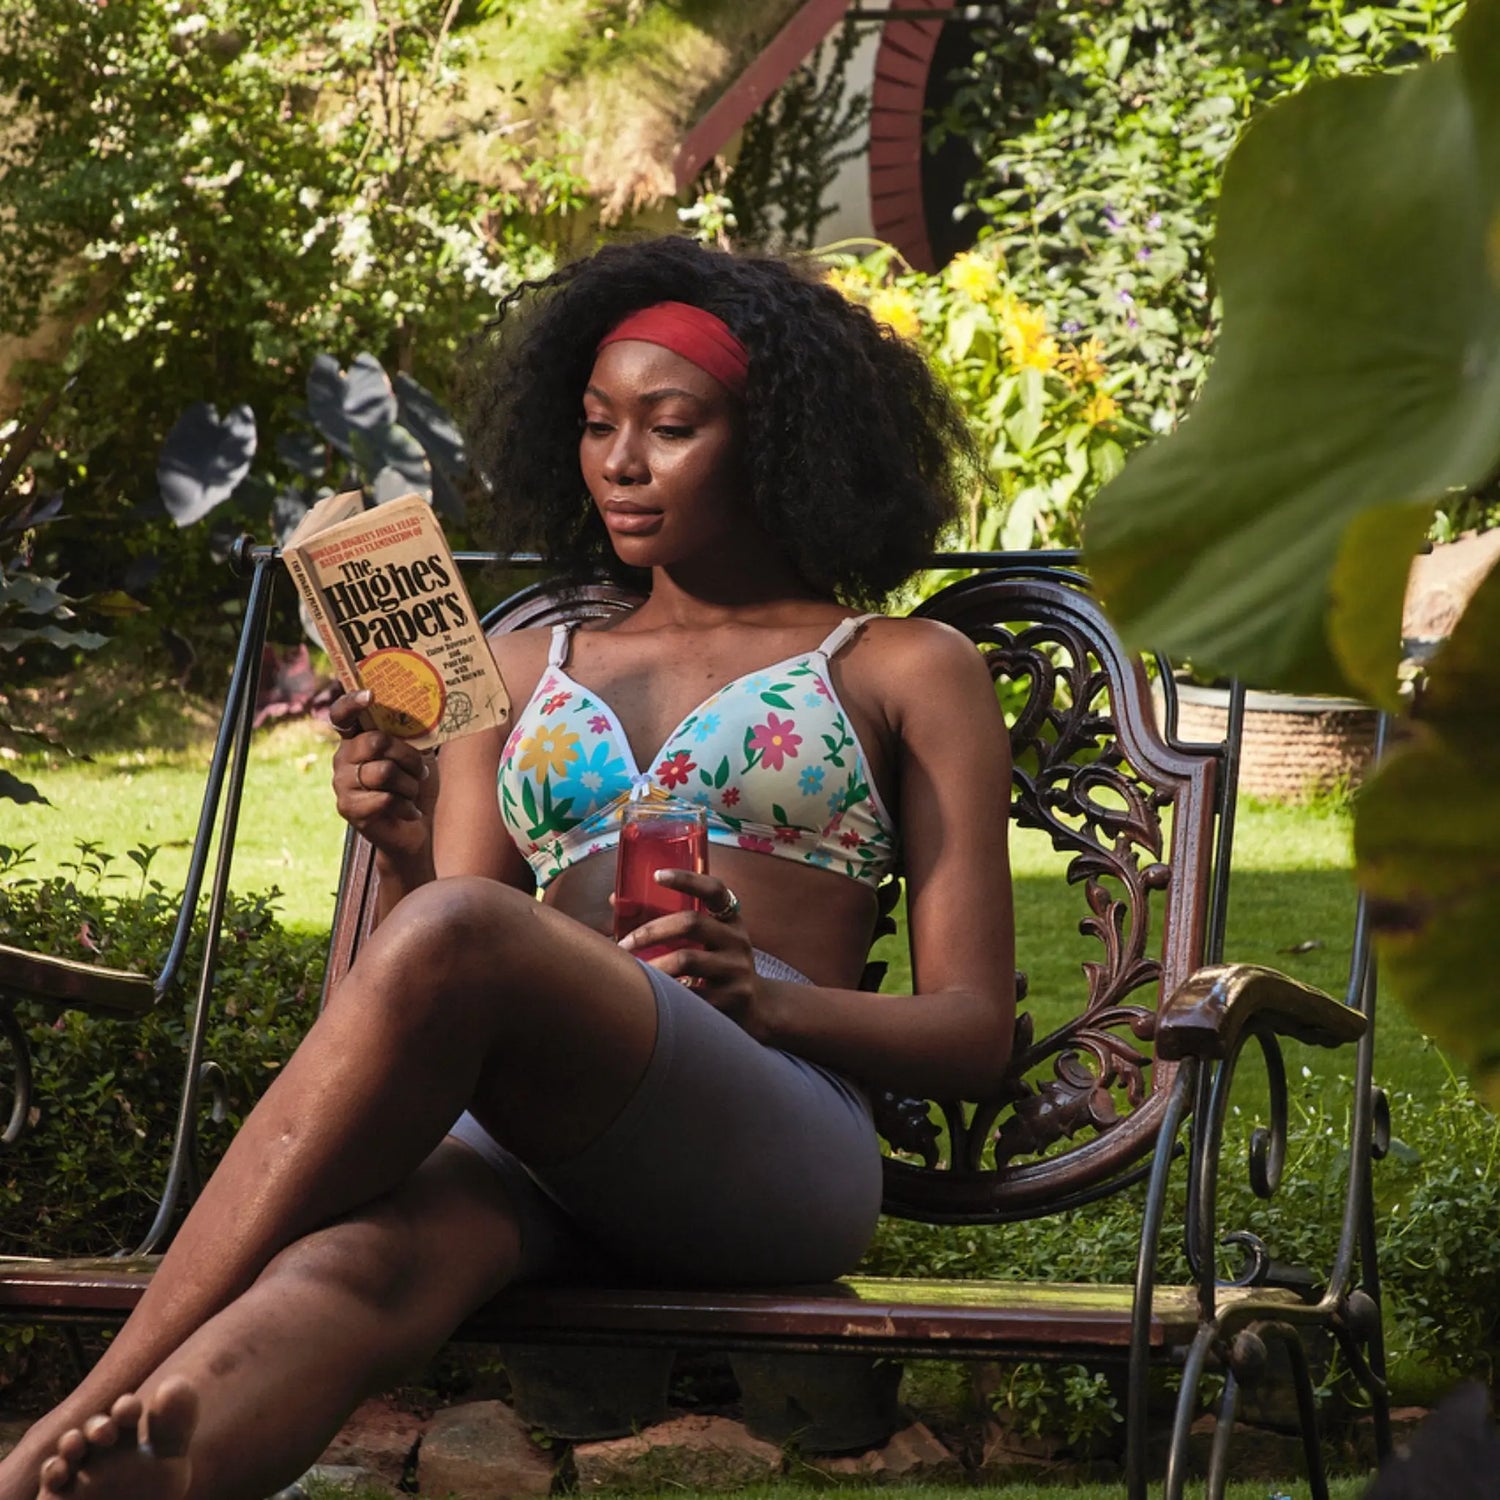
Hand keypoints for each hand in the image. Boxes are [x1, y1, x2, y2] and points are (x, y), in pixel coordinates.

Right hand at [329, 689, 435, 863]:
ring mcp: (342, 783)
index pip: (343, 715)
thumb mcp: (419, 755)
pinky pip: (384, 798)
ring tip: (412, 793)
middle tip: (419, 771)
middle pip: (376, 742)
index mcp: (357, 739)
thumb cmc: (416, 787)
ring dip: (410, 784)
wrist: (415, 831)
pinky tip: (408, 811)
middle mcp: (343, 758)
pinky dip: (406, 806)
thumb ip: (414, 735)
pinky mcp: (348, 808)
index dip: (352, 702)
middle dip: (408, 757)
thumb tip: (430, 708)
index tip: (371, 696)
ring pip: (384, 771)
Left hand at [617, 870, 770, 1039]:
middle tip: (624, 944)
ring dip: (652, 964)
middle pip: (691, 922)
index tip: (657, 875)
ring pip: (686, 960)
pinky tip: (653, 998)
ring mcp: (737, 970)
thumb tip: (616, 900)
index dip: (687, 879)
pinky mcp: (731, 1000)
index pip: (714, 889)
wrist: (758, 1007)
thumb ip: (673, 920)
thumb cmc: (718, 965)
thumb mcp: (711, 940)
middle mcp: (737, 940)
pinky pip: (690, 994)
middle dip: (651, 931)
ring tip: (632, 973)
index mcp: (731, 919)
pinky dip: (668, 993)